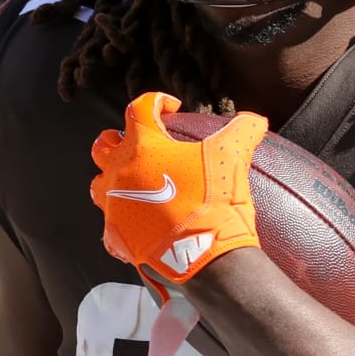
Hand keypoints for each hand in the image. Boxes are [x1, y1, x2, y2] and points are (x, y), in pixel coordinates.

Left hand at [90, 92, 265, 293]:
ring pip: (98, 183)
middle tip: (140, 142)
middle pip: (103, 145)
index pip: (139, 109)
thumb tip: (256, 119)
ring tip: (133, 180)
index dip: (156, 102)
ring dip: (111, 176)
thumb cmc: (213, 200)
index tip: (171, 108)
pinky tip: (138, 219)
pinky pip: (109, 224)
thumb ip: (243, 130)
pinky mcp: (116, 235)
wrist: (203, 254)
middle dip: (118, 138)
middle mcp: (119, 172)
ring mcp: (114, 205)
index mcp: (143, 146)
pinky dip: (121, 218)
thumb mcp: (233, 157)